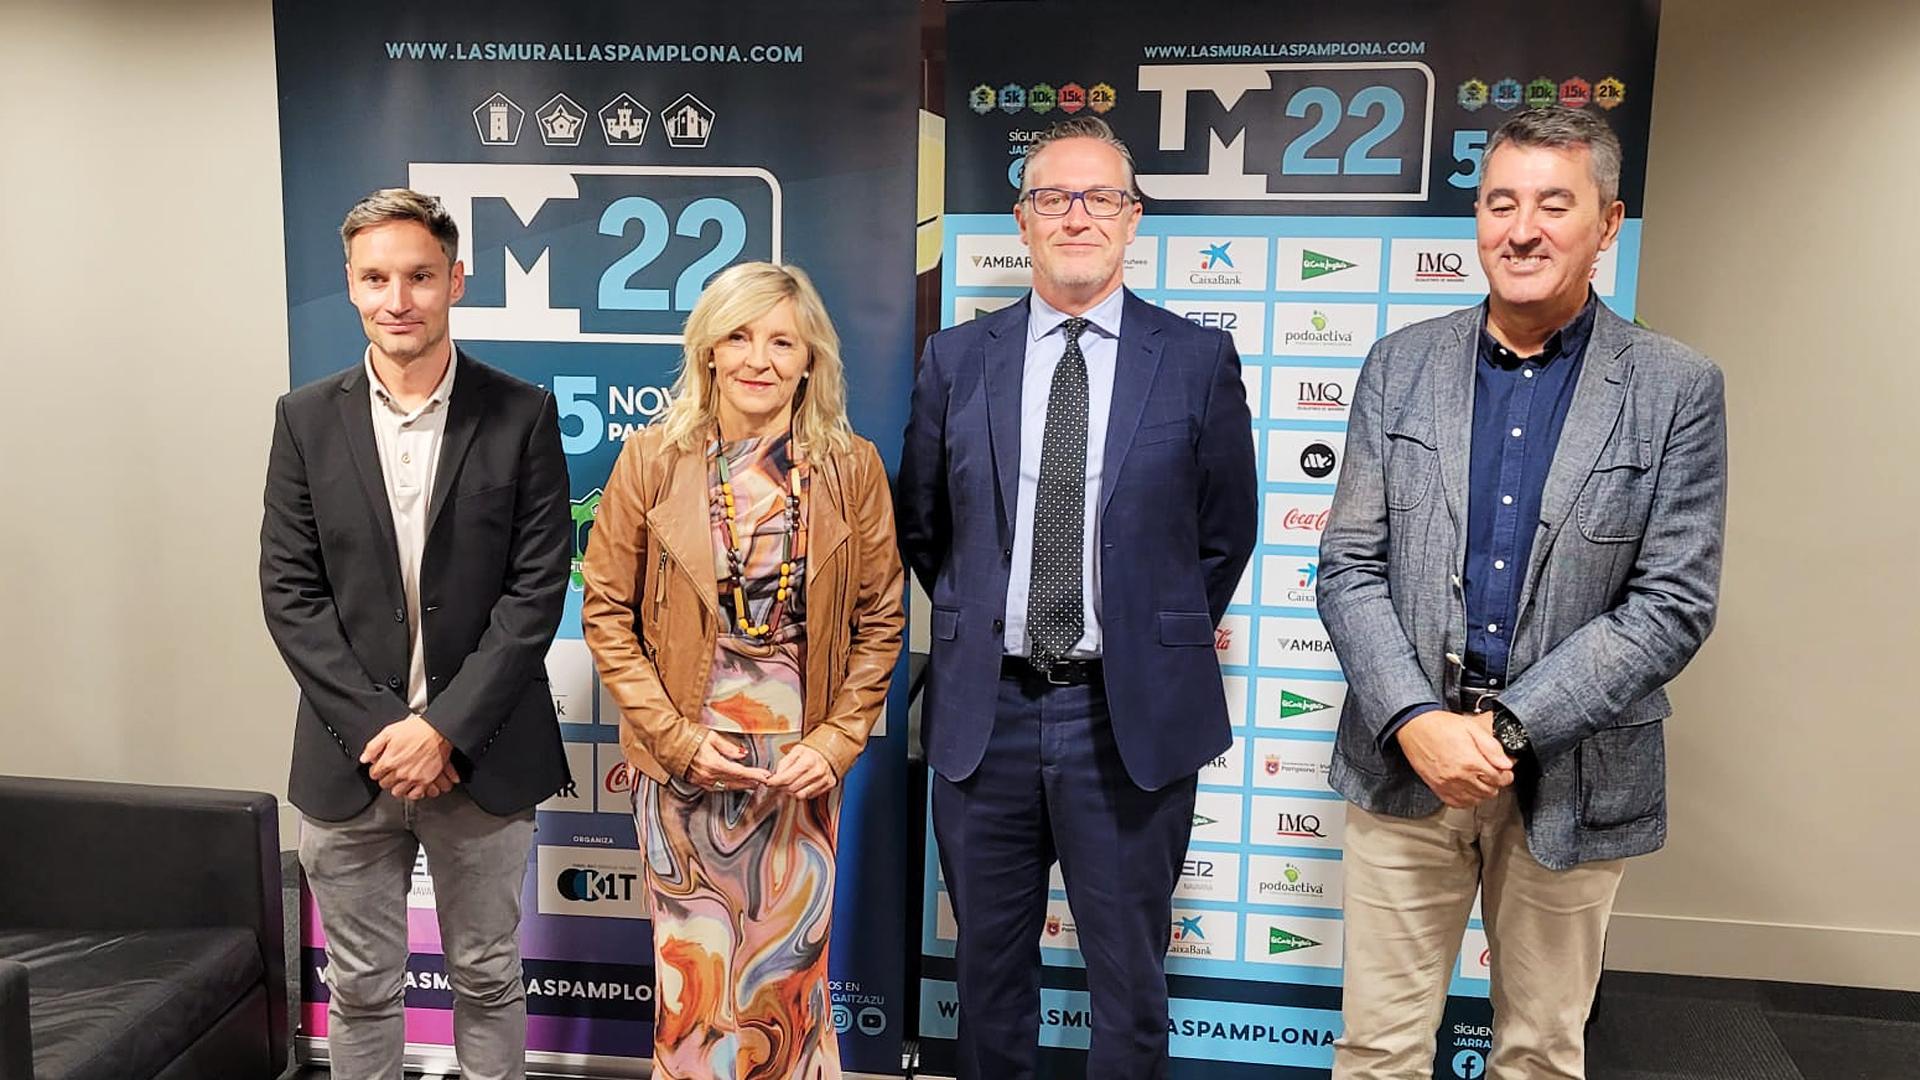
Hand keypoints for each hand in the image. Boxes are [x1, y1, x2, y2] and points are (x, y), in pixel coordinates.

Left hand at [363, 714, 453, 799]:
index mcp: (389, 760)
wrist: (438, 731)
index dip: (376, 769)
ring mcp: (413, 777)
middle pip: (384, 784)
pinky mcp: (425, 781)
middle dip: (386, 778)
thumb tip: (364, 759)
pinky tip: (411, 786)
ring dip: (397, 786)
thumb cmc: (416, 729)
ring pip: (397, 792)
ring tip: (400, 779)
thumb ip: (373, 746)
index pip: (374, 774)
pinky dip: (411, 792)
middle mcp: (400, 771)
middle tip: (391, 772)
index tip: (381, 767)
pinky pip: (414, 795)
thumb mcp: (389, 732)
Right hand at [684, 732, 770, 792]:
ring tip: (752, 784)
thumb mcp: (711, 737)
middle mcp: (708, 775)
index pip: (739, 771)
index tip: (765, 775)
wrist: (670, 743)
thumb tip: (742, 754)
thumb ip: (728, 747)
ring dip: (741, 786)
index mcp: (714, 763)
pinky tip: (734, 785)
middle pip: (735, 780)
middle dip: (751, 781)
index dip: (754, 774)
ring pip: (727, 786)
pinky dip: (728, 787)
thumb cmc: (689, 737)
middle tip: (763, 780)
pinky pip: (717, 787)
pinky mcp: (698, 782)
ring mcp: (702, 780)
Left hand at [763, 745, 836, 799]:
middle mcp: (817, 771)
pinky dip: (803, 792)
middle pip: (792, 788)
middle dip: (782, 787)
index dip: (775, 782)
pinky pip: (810, 796)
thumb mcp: (795, 751)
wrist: (829, 753)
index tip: (769, 783)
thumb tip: (774, 777)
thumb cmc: (811, 752)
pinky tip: (802, 785)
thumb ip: (783, 764)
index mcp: (808, 760)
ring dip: (792, 792)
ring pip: (801, 795)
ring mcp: (824, 779)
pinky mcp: (829, 785)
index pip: (786, 778)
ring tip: (790, 784)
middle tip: (779, 783)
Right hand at [1395, 709, 1514, 808]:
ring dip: (1482, 792)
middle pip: (1489, 792)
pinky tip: (1468, 790)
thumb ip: (1491, 747)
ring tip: (1481, 781)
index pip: (1499, 779)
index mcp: (1471, 761)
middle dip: (1495, 784)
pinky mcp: (1437, 787)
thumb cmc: (1440, 725)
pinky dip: (1466, 800)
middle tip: (1493, 774)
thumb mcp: (1471, 727)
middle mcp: (1459, 776)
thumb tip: (1507, 764)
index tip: (1505, 772)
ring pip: (1475, 800)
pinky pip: (1457, 803)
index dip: (1506, 776)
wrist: (1414, 727)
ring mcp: (1447, 784)